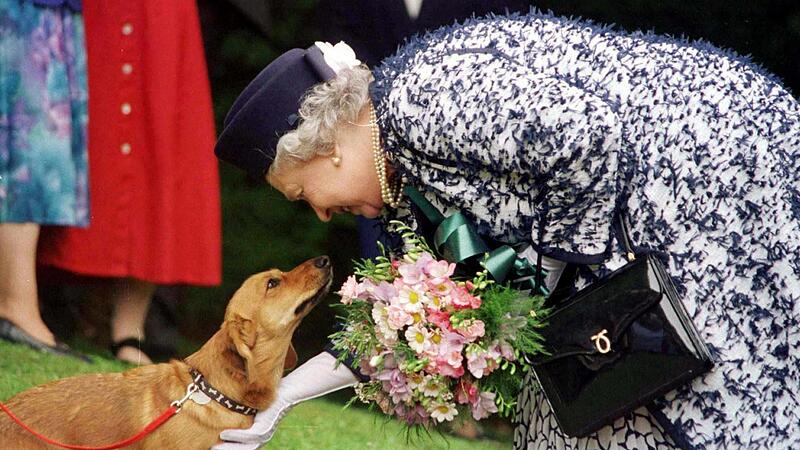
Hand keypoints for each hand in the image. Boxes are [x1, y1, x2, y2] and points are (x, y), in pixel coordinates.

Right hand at [212, 352, 357, 448]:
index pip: (242, 440)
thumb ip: (249, 394)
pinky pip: (251, 434)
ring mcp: (268, 427)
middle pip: (243, 447)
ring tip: (212, 448)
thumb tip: (234, 386)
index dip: (228, 445)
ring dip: (227, 448)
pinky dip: (237, 437)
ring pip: (246, 445)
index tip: (212, 444)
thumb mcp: (262, 392)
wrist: (302, 384)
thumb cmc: (284, 385)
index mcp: (262, 425)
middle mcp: (265, 429)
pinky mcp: (270, 422)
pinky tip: (224, 435)